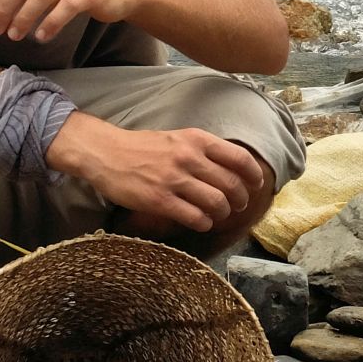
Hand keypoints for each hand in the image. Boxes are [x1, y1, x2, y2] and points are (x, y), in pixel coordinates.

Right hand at [50, 115, 269, 232]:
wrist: (106, 153)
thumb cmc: (143, 147)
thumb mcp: (178, 138)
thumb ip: (203, 150)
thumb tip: (232, 167)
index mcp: (196, 140)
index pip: (239, 158)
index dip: (253, 175)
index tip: (256, 185)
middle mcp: (189, 158)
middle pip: (231, 184)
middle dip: (240, 200)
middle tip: (238, 206)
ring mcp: (174, 180)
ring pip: (217, 203)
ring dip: (223, 213)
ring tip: (219, 215)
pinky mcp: (160, 201)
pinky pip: (195, 217)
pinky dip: (204, 223)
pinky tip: (201, 223)